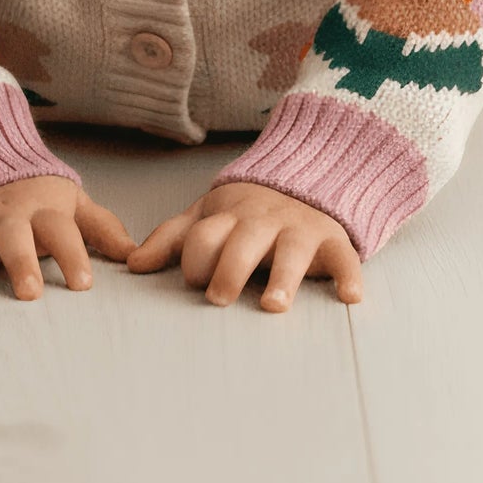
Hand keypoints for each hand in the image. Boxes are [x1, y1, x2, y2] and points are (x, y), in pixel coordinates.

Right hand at [0, 175, 136, 299]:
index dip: (75, 255)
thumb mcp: (72, 202)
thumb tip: (136, 256)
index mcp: (43, 209)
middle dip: (22, 262)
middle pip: (15, 236)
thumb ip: (101, 228)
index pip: (63, 231)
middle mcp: (7, 214)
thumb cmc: (36, 194)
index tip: (84, 285)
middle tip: (29, 293)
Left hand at [125, 180, 362, 311]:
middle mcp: (264, 220)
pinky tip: (349, 297)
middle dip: (230, 267)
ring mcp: (300, 229)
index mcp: (230, 216)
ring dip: (283, 276)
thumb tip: (132, 264)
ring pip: (291, 249)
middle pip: (243, 240)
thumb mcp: (208, 216)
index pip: (205, 234)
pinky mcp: (333, 239)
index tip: (194, 281)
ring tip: (273, 305)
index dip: (196, 257)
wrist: (307, 177)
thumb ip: (172, 239)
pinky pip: (344, 256)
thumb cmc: (247, 212)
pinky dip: (348, 275)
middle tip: (218, 296)